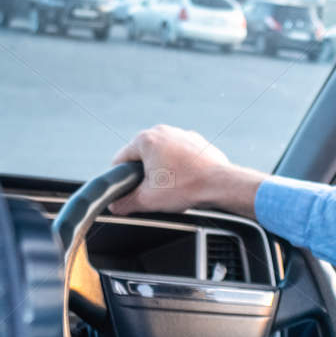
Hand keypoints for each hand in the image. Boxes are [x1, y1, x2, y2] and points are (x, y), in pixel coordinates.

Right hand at [108, 125, 265, 216]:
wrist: (221, 185)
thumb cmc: (186, 187)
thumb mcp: (148, 200)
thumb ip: (125, 202)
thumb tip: (115, 206)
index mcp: (146, 139)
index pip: (121, 159)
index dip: (120, 178)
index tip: (126, 190)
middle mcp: (164, 131)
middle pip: (143, 156)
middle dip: (144, 174)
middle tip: (153, 192)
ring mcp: (183, 134)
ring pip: (163, 155)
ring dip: (162, 170)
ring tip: (171, 187)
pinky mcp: (198, 142)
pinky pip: (181, 155)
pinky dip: (180, 167)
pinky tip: (185, 181)